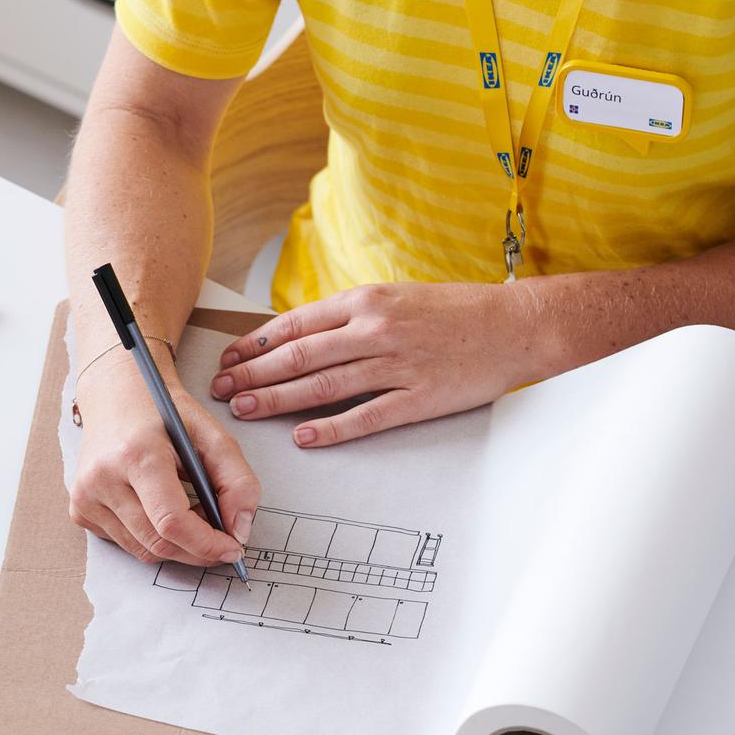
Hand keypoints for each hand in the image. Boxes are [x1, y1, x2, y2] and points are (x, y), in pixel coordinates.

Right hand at [69, 344, 260, 565]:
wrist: (116, 395)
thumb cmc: (163, 413)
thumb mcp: (212, 434)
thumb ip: (237, 481)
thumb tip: (240, 531)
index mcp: (136, 454)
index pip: (171, 521)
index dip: (206, 544)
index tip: (232, 548)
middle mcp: (102, 478)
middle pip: (158, 542)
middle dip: (197, 550)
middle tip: (221, 538)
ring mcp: (86, 496)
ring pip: (143, 550)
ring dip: (176, 545)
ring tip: (193, 517)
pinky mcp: (79, 509)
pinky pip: (126, 543)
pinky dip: (152, 537)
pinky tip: (161, 511)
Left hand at [210, 282, 548, 445]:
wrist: (513, 324)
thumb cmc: (449, 311)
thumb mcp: (392, 297)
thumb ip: (347, 316)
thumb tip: (297, 337)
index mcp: (363, 301)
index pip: (295, 324)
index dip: (255, 344)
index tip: (227, 358)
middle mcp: (374, 329)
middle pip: (298, 356)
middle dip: (253, 374)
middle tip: (221, 389)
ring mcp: (397, 364)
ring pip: (323, 385)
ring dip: (278, 399)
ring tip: (245, 409)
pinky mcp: (420, 397)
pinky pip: (367, 416)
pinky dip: (332, 428)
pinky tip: (304, 438)